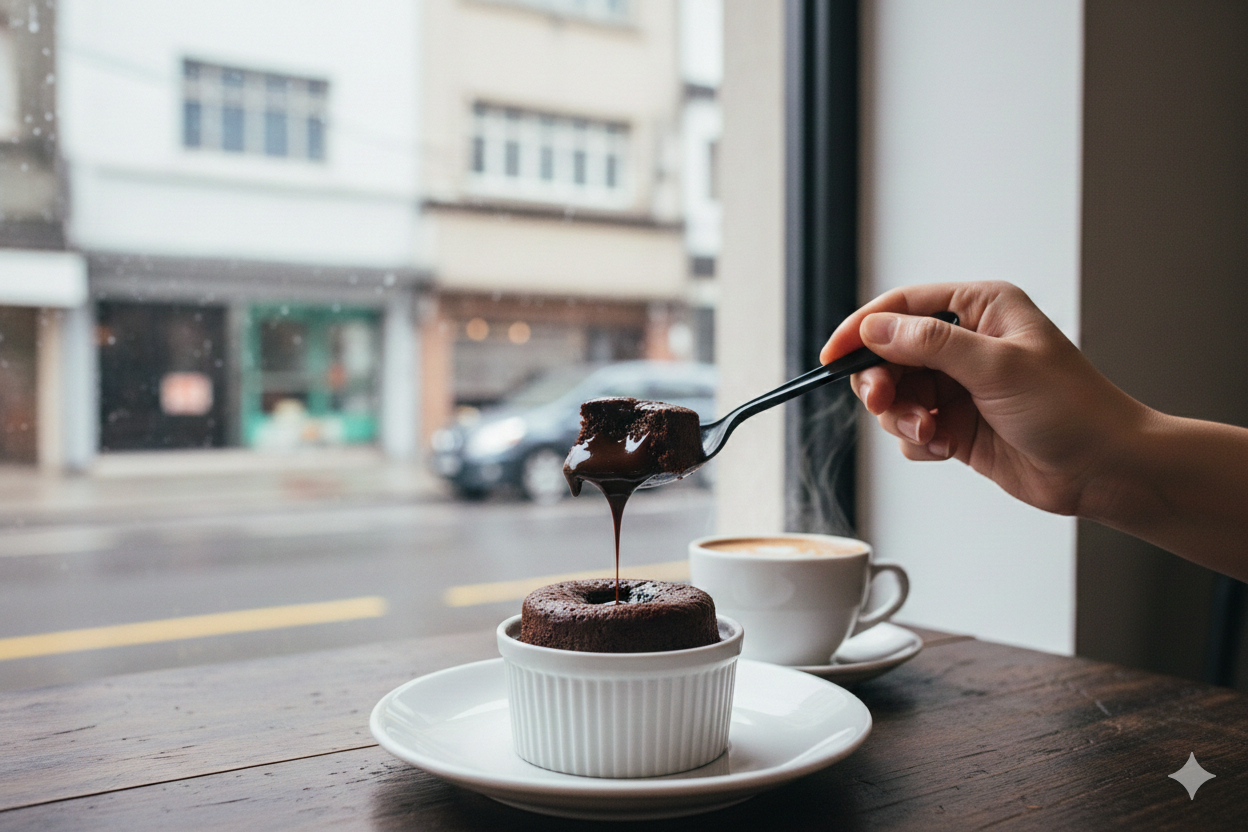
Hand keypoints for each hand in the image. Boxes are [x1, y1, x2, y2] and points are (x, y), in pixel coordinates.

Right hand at [820, 281, 1146, 517]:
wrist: (1105, 470)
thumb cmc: (1072, 409)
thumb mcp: (997, 367)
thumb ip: (929, 345)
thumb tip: (874, 329)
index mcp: (980, 309)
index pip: (902, 307)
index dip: (861, 329)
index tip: (832, 355)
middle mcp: (966, 343)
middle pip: (889, 354)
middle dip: (881, 382)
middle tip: (884, 403)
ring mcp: (959, 386)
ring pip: (894, 394)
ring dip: (900, 416)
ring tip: (929, 432)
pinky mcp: (956, 425)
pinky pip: (909, 428)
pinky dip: (916, 439)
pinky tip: (944, 446)